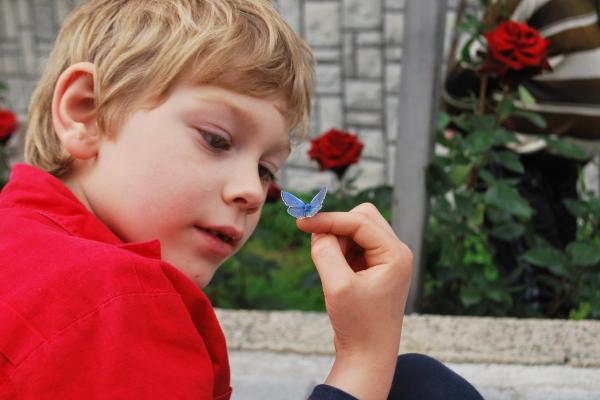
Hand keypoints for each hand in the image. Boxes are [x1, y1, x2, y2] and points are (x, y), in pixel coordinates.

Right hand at [297, 203, 412, 399]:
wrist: (368, 357)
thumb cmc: (358, 325)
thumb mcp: (337, 286)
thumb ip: (326, 252)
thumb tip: (318, 229)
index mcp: (395, 254)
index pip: (359, 221)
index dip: (329, 219)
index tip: (301, 222)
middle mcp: (396, 252)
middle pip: (362, 217)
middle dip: (336, 227)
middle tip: (319, 249)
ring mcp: (387, 260)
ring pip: (356, 230)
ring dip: (337, 241)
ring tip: (331, 271)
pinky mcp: (375, 268)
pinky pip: (354, 245)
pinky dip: (339, 251)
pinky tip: (335, 274)